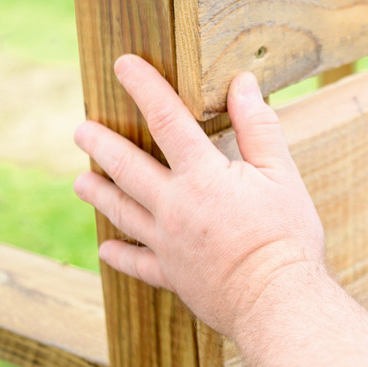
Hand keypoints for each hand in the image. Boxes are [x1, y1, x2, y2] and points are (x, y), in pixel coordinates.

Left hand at [73, 55, 324, 335]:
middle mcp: (174, 207)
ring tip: (81, 181)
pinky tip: (106, 249)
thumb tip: (243, 84)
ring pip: (123, 212)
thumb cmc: (286, 236)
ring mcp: (168, 244)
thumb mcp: (281, 173)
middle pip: (127, 168)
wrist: (277, 301)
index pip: (167, 120)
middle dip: (101, 145)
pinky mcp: (173, 277)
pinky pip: (138, 264)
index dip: (145, 88)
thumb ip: (258, 127)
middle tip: (80, 130)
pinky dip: (120, 255)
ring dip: (99, 194)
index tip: (123, 65)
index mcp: (203, 176)